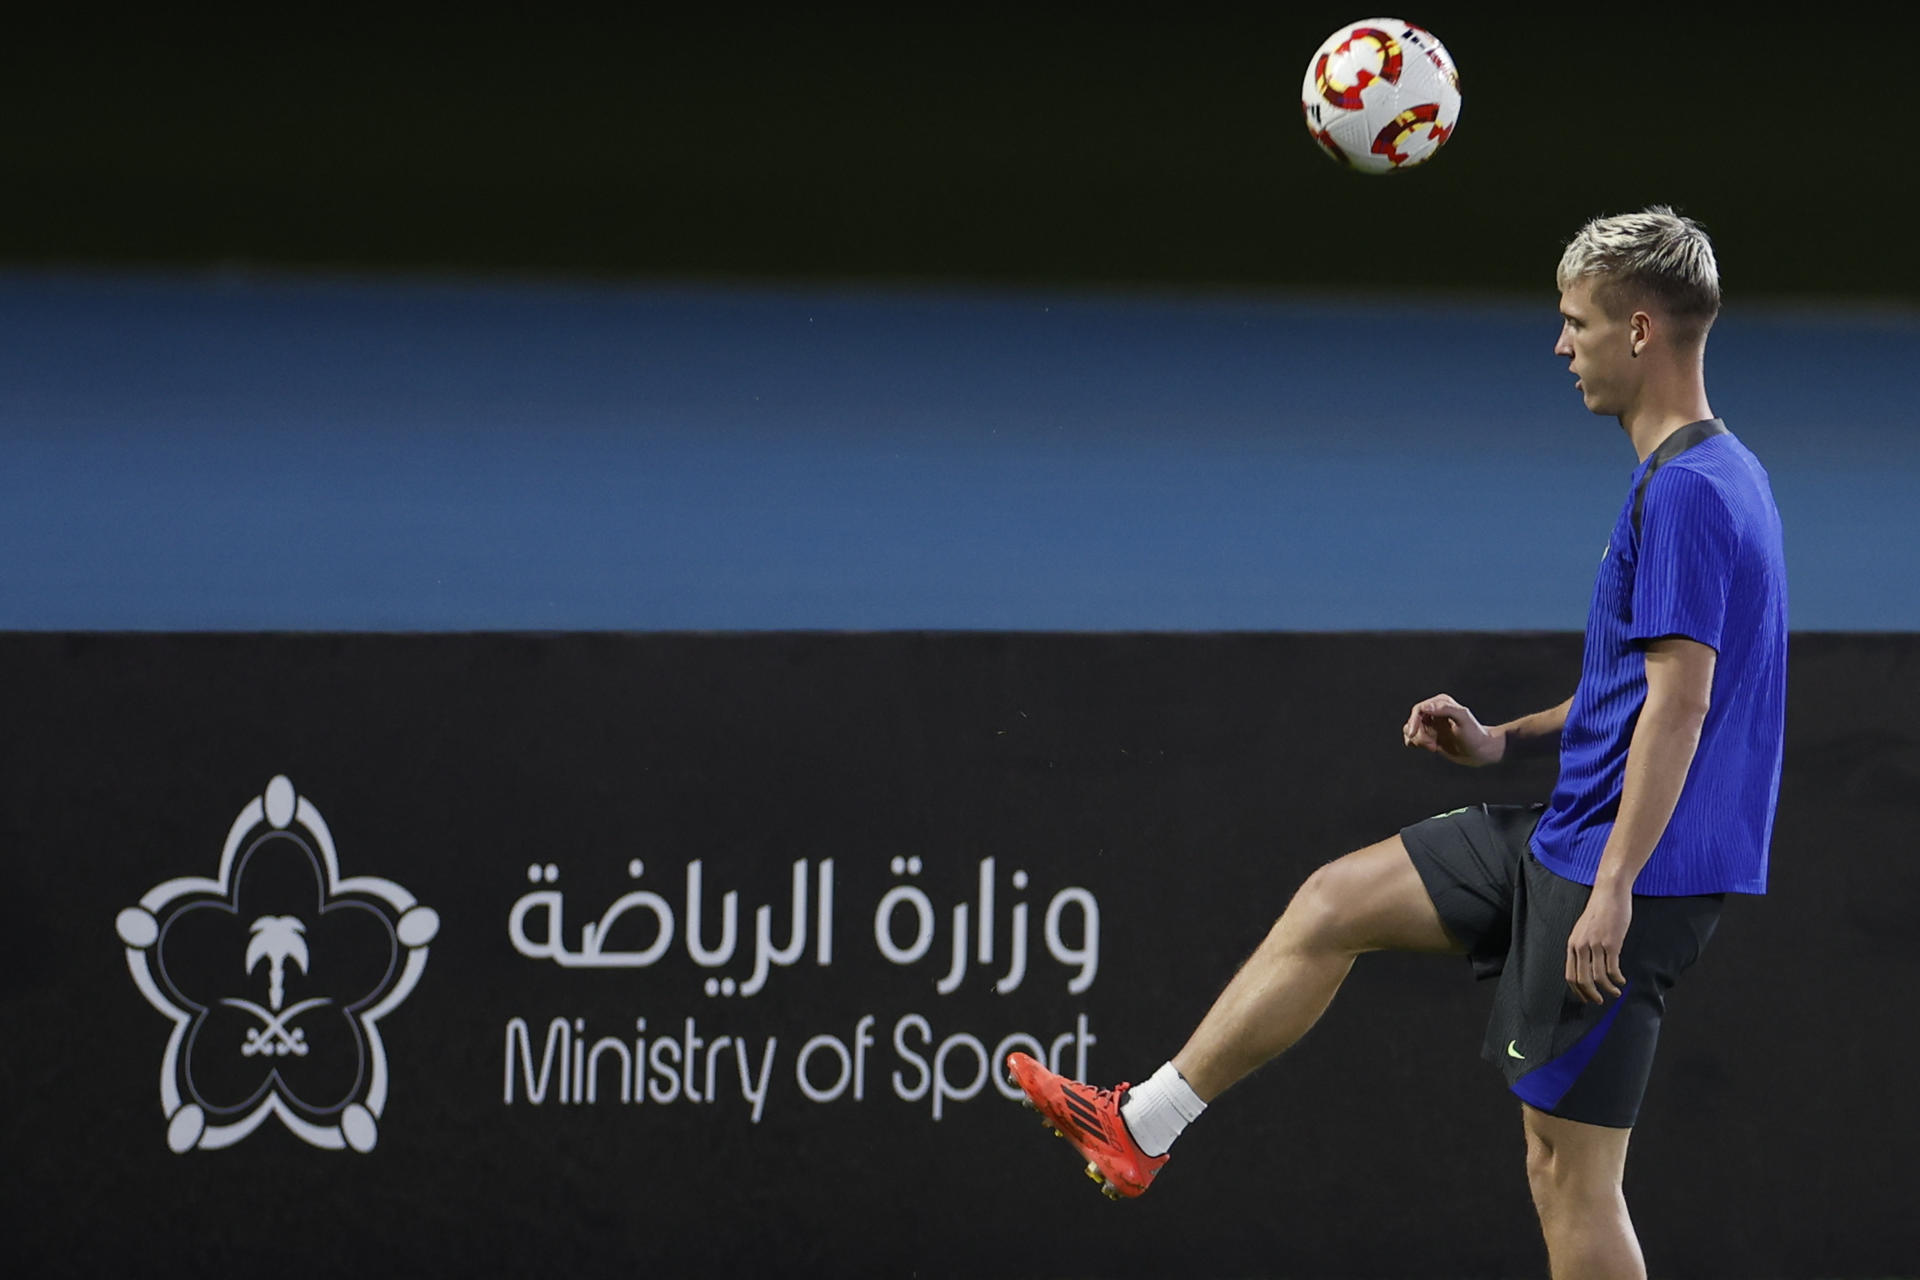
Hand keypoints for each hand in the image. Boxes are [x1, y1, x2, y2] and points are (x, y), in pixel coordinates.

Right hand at [1402, 694, 1503, 766]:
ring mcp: (1431, 724)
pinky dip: (1414, 744)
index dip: (1414, 722)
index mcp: (1441, 703)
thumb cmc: (1475, 735)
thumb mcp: (1463, 719)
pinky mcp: (1430, 736)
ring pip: (1411, 730)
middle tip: (1433, 746)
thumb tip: (1425, 707)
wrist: (1482, 751)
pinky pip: (1412, 738)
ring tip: (1433, 747)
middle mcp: (1434, 711)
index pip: (1419, 710)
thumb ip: (1445, 709)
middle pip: (1414, 721)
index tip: (1413, 735)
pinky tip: (1428, 748)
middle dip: (1420, 735)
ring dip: (1418, 741)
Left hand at [1565, 887, 1631, 1004]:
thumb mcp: (1584, 930)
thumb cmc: (1599, 911)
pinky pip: (1612, 969)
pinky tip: (1622, 981)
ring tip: (1616, 992)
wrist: (1609, 893)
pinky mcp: (1611, 943)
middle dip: (1591, 994)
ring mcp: (1595, 945)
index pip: (1570, 975)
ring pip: (1598, 977)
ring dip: (1608, 989)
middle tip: (1600, 1001)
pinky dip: (1617, 979)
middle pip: (1582, 980)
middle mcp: (1581, 946)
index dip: (1578, 991)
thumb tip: (1588, 965)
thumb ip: (1583, 946)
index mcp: (1572, 944)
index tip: (1586, 998)